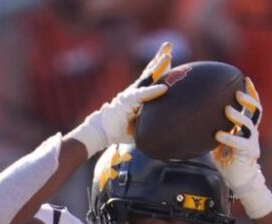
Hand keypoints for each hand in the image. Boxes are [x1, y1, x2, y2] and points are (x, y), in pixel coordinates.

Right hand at [72, 42, 170, 156]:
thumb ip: (151, 119)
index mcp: (138, 94)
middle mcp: (135, 90)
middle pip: (150, 71)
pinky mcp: (128, 101)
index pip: (151, 77)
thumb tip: (166, 124)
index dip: (161, 66)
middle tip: (169, 44)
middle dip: (159, 57)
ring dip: (158, 67)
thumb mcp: (140, 123)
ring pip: (147, 77)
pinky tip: (163, 88)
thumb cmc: (121, 129)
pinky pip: (143, 95)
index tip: (169, 54)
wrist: (101, 131)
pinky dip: (153, 91)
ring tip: (168, 57)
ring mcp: (131, 94)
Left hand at [213, 77, 271, 217]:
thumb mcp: (217, 143)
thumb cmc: (227, 161)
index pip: (252, 107)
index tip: (244, 79)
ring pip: (249, 125)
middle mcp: (251, 132)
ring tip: (228, 110)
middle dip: (248, 99)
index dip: (251, 93)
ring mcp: (252, 142)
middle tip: (237, 92)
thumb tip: (191, 120)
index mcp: (246, 128)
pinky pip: (239, 142)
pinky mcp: (248, 153)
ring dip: (238, 116)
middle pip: (256, 111)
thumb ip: (210, 130)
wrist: (239, 180)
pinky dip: (229, 137)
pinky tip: (218, 134)